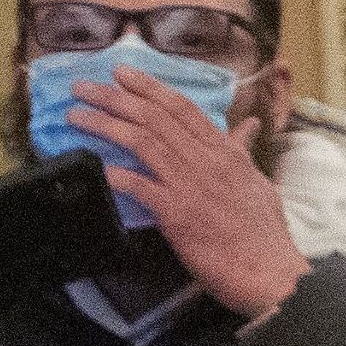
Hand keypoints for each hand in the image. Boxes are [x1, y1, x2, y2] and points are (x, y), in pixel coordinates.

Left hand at [80, 67, 306, 319]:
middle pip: (153, 118)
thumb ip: (242, 151)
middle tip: (83, 87)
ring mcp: (190, 186)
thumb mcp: (257, 182)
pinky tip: (96, 166)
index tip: (121, 74)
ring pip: (142, 142)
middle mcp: (206, 161)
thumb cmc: (264, 232)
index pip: (181, 108)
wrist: (269, 272)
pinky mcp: (177, 215)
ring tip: (76, 116)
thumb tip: (247, 127)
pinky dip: (116, 175)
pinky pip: (139, 187)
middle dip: (113, 98)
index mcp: (225, 152)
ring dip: (104, 125)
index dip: (148, 87)